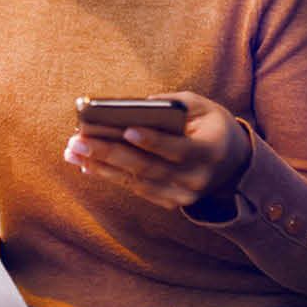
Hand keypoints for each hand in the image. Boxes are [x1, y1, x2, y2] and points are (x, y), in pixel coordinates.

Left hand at [62, 89, 251, 210]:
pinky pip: (136, 189)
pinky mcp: (170, 202)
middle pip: (148, 167)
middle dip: (110, 153)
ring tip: (72, 151)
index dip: (153, 140)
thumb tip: (135, 107)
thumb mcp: (203, 107)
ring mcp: (183, 195)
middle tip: (78, 141)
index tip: (126, 129)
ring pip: (136, 181)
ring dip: (101, 166)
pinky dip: (110, 176)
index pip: (178, 147)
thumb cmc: (211, 126)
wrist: (234, 165)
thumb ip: (174, 104)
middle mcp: (196, 178)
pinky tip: (86, 164)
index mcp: (210, 151)